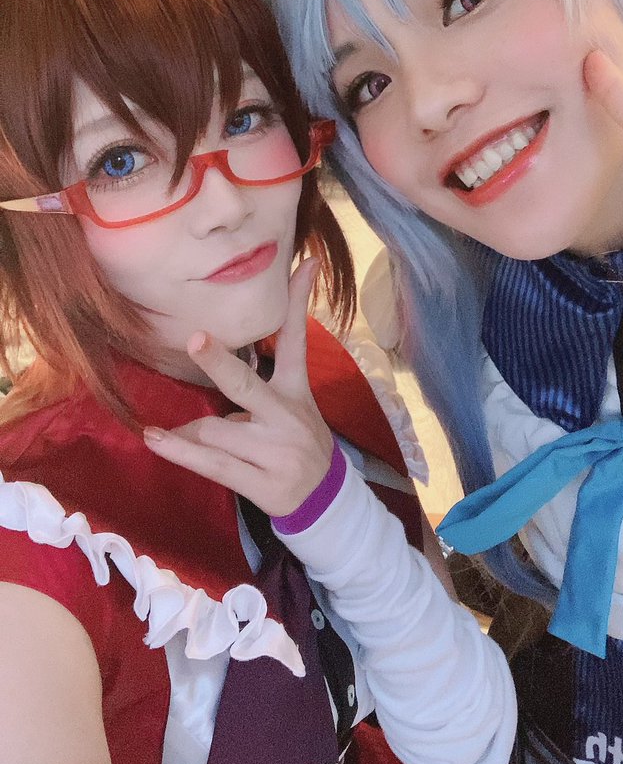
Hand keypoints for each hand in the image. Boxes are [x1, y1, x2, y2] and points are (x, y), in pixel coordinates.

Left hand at [143, 258, 334, 516]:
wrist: (325, 501)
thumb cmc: (297, 443)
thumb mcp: (294, 402)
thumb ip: (262, 377)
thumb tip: (219, 350)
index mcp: (296, 390)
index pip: (297, 339)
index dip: (298, 300)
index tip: (304, 262)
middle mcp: (286, 417)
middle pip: (246, 385)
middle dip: (220, 364)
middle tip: (196, 340)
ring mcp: (274, 452)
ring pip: (215, 429)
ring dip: (189, 431)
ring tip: (173, 436)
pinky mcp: (260, 482)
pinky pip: (211, 464)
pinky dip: (180, 451)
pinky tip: (155, 439)